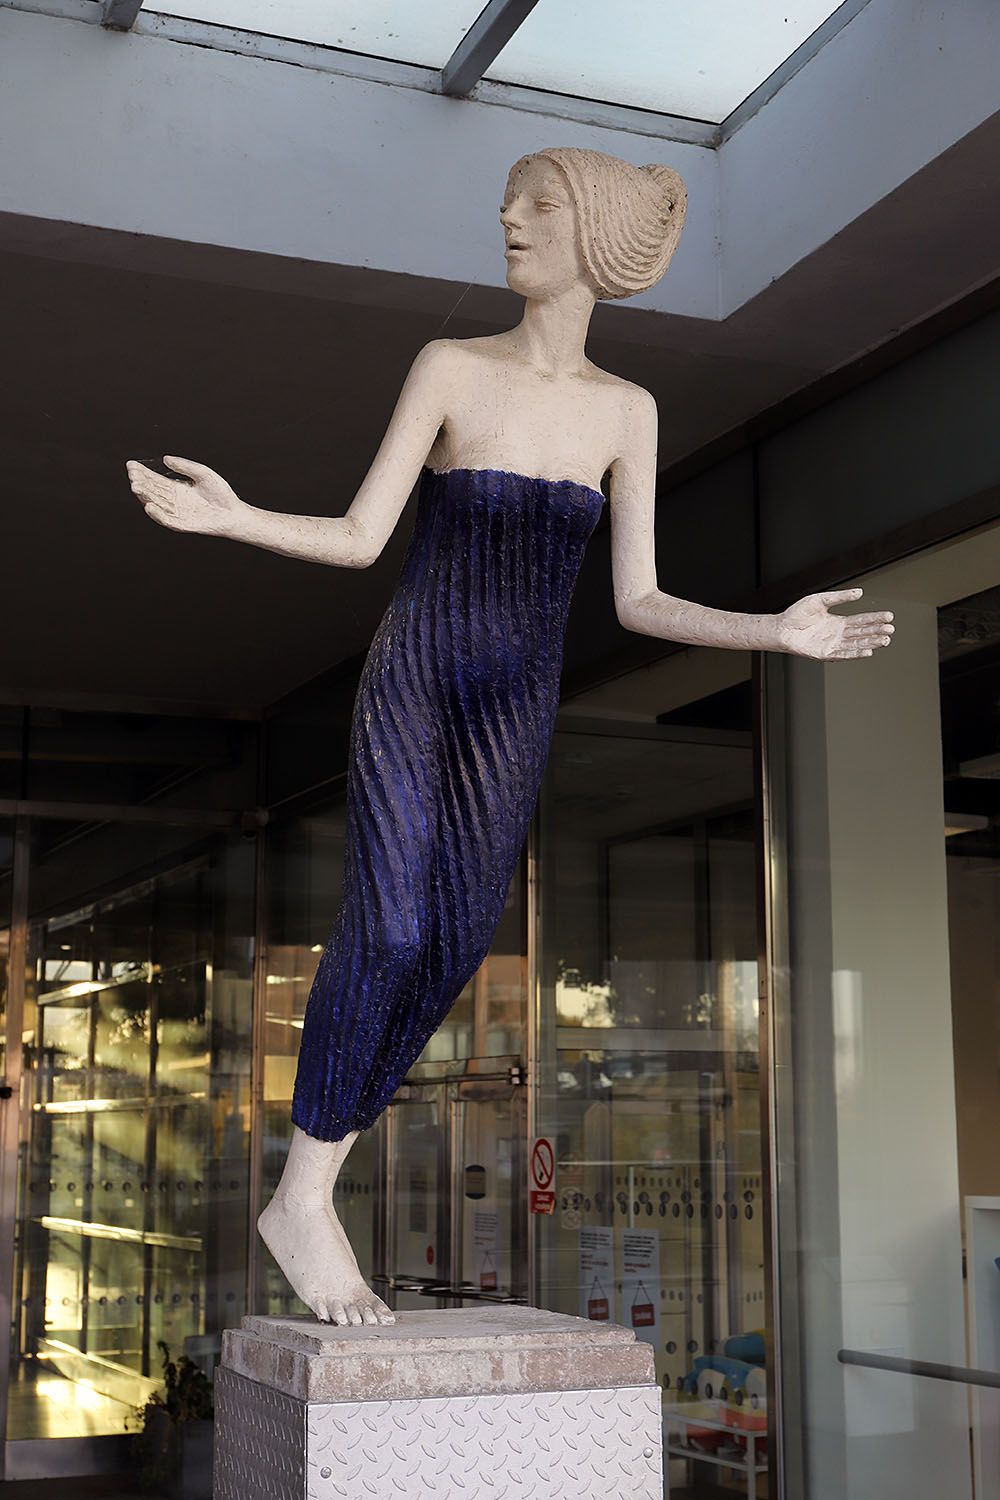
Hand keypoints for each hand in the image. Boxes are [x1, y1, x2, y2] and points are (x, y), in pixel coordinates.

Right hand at [125, 455, 245, 536]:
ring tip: (136, 486)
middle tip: (132, 475)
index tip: (131, 465)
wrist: (234, 513)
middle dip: (141, 482)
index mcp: (177, 489)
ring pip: (156, 504)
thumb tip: (165, 458)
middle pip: (153, 491)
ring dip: (145, 496)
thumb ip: (185, 466)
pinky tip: (148, 505)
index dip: (143, 473)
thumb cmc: (221, 494)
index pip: (155, 480)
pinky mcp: (182, 525)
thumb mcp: (202, 474)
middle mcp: (174, 501)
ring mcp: (177, 513)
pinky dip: (157, 514)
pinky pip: (166, 520)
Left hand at [776, 588, 893, 659]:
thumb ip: (840, 597)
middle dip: (877, 631)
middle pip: (862, 633)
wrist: (781, 627)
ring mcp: (832, 644)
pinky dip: (856, 653)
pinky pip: (844, 654)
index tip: (889, 616)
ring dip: (871, 643)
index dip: (875, 618)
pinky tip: (868, 651)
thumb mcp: (821, 600)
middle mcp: (838, 634)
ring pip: (856, 644)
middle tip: (891, 629)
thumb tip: (860, 592)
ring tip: (885, 640)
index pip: (861, 620)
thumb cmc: (797, 614)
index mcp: (838, 622)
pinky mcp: (825, 654)